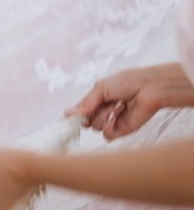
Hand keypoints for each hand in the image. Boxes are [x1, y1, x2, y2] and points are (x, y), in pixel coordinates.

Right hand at [69, 63, 193, 139]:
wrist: (148, 89)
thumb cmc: (127, 82)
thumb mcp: (100, 88)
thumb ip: (86, 103)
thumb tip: (70, 113)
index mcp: (96, 99)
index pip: (80, 111)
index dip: (75, 114)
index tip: (70, 117)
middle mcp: (103, 111)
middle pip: (86, 121)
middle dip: (91, 114)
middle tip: (100, 105)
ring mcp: (112, 121)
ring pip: (96, 128)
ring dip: (104, 117)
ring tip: (116, 106)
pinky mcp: (122, 130)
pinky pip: (108, 135)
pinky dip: (109, 127)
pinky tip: (116, 117)